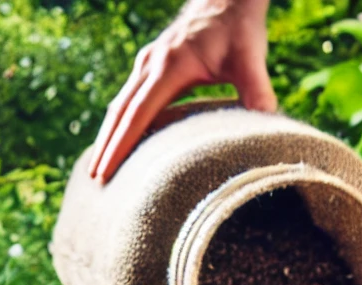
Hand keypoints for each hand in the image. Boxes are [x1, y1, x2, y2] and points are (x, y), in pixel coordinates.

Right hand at [88, 0, 274, 182]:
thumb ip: (257, 88)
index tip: (106, 170)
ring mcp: (147, 63)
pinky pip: (128, 98)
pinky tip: (117, 142)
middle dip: (106, 147)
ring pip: (119, 104)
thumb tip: (267, 120)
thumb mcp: (250, 56)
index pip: (138, 113)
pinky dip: (119, 122)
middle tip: (94, 179)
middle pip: (119, 112)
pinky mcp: (150, 65)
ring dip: (108, 136)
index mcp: (170, 66)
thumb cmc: (239, 27)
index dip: (121, 144)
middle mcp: (151, 64)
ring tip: (99, 167)